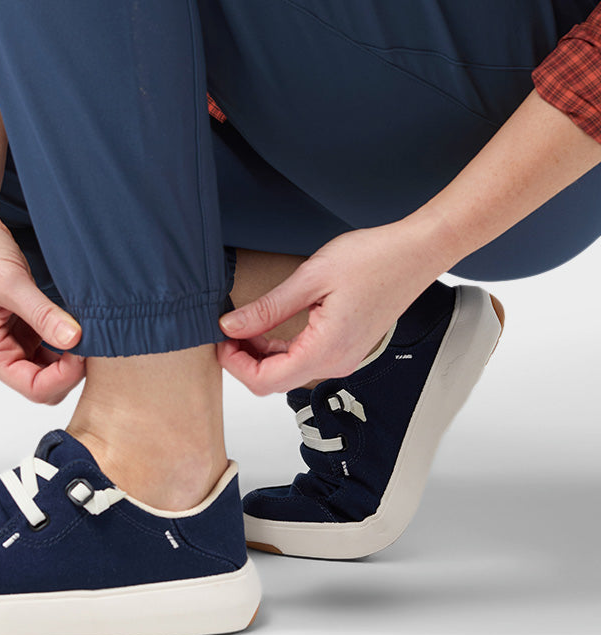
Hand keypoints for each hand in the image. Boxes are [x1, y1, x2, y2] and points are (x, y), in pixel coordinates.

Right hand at [0, 204, 84, 402]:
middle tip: (93, 337)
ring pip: (50, 363)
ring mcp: (11, 336)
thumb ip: (42, 314)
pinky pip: (49, 340)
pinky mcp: (21, 319)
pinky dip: (65, 334)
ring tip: (89, 327)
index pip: (34, 387)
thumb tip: (75, 340)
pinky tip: (78, 318)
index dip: (65, 376)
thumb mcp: (8, 282)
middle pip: (45, 382)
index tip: (85, 347)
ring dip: (71, 352)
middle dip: (72, 368)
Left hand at [217, 221, 444, 393]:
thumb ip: (267, 308)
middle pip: (274, 381)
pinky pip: (305, 358)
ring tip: (241, 323)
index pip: (265, 381)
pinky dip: (280, 348)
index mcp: (326, 351)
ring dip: (260, 354)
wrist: (416, 253)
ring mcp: (344, 358)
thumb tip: (230, 327)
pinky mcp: (346, 348)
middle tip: (224, 328)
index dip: (234, 365)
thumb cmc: (372, 259)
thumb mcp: (310, 278)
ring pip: (288, 371)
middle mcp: (336, 363)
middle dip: (243, 360)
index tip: (217, 338)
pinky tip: (266, 326)